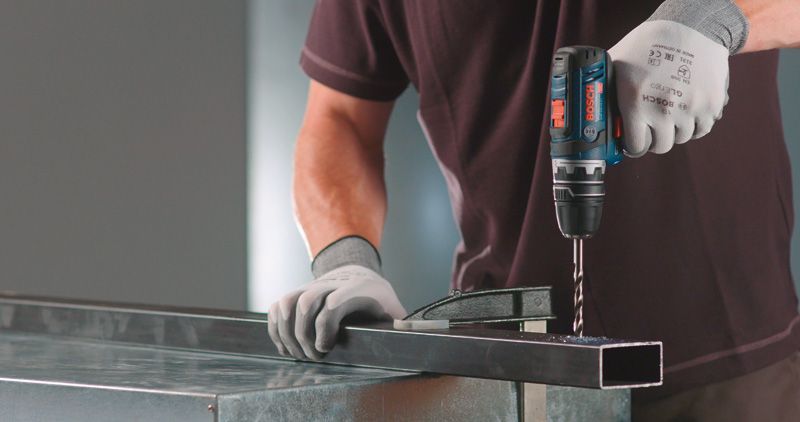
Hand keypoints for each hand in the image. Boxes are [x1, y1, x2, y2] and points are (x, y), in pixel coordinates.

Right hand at [267, 264, 405, 359]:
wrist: (359, 273)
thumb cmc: (378, 298)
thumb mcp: (393, 308)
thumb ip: (401, 324)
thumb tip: (412, 340)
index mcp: (358, 288)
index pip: (335, 300)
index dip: (326, 325)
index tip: (327, 348)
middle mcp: (332, 284)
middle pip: (308, 302)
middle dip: (304, 334)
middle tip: (313, 356)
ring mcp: (313, 286)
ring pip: (289, 301)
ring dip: (286, 331)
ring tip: (295, 353)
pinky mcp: (299, 292)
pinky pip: (279, 304)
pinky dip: (276, 325)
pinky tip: (284, 345)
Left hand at [609, 20, 729, 156]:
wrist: (690, 26)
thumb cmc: (649, 43)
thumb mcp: (616, 64)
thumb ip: (605, 89)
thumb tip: (592, 109)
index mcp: (635, 103)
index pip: (636, 146)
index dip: (633, 145)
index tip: (634, 141)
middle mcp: (662, 109)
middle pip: (661, 146)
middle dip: (654, 139)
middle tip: (652, 128)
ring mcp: (689, 109)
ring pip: (682, 138)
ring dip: (675, 130)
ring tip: (669, 113)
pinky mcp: (711, 104)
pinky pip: (702, 129)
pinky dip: (695, 124)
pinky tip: (686, 112)